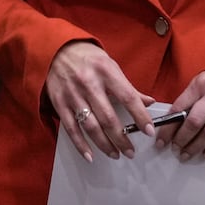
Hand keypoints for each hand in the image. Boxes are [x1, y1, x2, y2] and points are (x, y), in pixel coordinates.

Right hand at [45, 41, 155, 161]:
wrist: (56, 49)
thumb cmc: (88, 58)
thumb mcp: (110, 65)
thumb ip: (128, 87)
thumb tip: (149, 102)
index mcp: (106, 71)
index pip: (127, 97)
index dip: (140, 116)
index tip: (149, 131)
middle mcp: (89, 83)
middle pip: (108, 117)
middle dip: (121, 138)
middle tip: (131, 151)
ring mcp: (73, 95)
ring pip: (90, 126)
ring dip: (104, 144)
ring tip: (116, 154)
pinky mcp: (60, 103)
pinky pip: (71, 129)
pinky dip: (81, 145)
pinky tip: (90, 155)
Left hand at [164, 70, 204, 160]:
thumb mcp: (200, 83)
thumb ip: (188, 101)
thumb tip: (171, 124)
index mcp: (201, 84)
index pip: (179, 109)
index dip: (167, 129)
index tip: (161, 142)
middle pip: (194, 123)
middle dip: (181, 140)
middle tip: (175, 149)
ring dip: (196, 147)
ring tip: (187, 153)